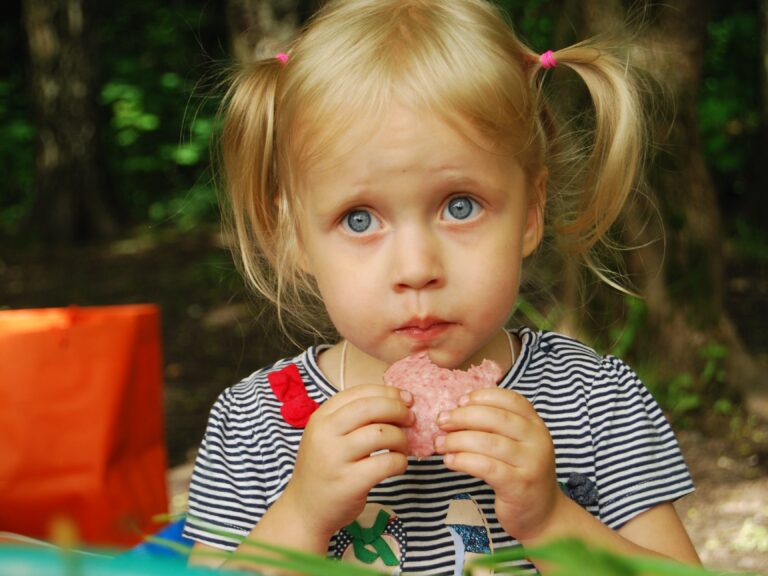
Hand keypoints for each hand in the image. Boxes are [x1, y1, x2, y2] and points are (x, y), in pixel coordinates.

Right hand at [281, 385, 413, 541]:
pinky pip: (386, 463)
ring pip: (381, 434)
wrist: (304, 510)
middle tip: (411, 420)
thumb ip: (351, 419)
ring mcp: (335, 458)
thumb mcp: (327, 436)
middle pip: (371, 408)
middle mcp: (324, 434)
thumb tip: (396, 400)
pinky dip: (400, 462)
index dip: (387, 392)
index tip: (406, 398)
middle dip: (398, 410)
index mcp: (320, 418)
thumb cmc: (323, 469)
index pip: (359, 392)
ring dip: (401, 438)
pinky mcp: (349, 483)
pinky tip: (398, 465)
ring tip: (402, 447)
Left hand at [435, 388, 562, 540]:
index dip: (482, 396)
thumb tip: (456, 410)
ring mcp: (531, 463)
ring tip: (439, 444)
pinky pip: (486, 467)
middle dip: (463, 416)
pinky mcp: (519, 485)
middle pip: (496, 418)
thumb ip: (496, 426)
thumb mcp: (516, 444)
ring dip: (457, 440)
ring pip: (488, 442)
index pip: (510, 399)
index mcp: (536, 424)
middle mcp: (537, 440)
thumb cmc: (520, 474)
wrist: (542, 515)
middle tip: (441, 421)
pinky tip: (450, 460)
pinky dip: (463, 461)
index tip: (459, 401)